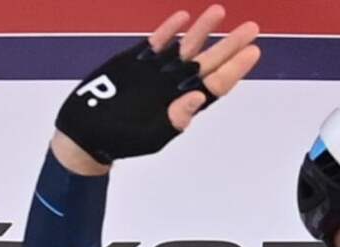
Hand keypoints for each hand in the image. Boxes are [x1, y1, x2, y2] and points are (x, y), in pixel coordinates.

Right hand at [51, 5, 259, 174]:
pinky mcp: (138, 60)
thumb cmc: (122, 140)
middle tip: (252, 28)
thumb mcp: (151, 136)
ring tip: (219, 11)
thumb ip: (175, 118)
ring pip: (187, 47)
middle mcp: (176, 85)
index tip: (253, 51)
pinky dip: (170, 29)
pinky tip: (183, 17)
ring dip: (204, 30)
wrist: (87, 132)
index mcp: (184, 105)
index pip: (217, 84)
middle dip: (231, 45)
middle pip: (210, 62)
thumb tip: (198, 99)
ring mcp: (158, 71)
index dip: (236, 68)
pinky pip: (158, 41)